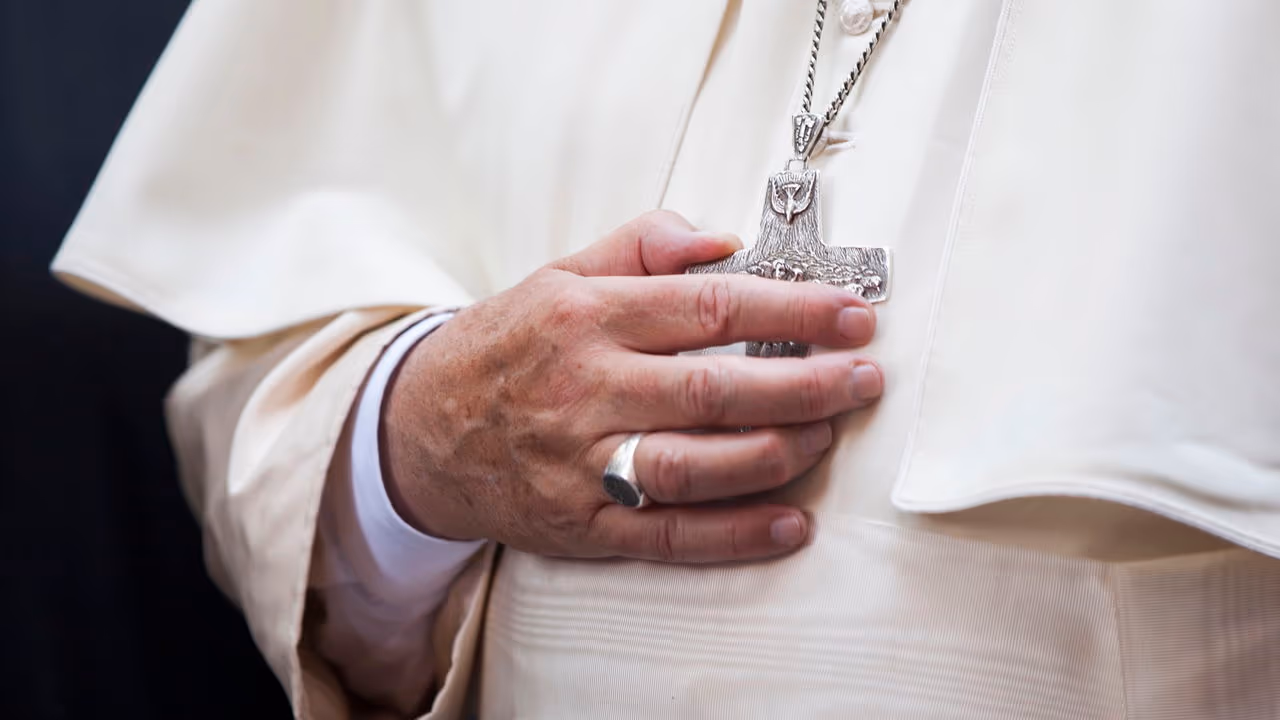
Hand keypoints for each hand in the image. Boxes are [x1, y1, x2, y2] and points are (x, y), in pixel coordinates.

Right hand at [382, 210, 882, 562]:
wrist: (423, 429)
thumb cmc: (507, 346)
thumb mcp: (560, 274)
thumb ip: (643, 245)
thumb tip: (725, 240)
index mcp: (587, 317)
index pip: (709, 308)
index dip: (792, 312)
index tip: (852, 314)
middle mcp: (586, 390)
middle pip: (715, 391)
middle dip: (806, 385)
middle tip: (864, 379)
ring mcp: (583, 464)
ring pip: (697, 466)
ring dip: (778, 454)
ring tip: (828, 434)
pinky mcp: (583, 523)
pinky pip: (669, 535)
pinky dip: (736, 534)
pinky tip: (791, 522)